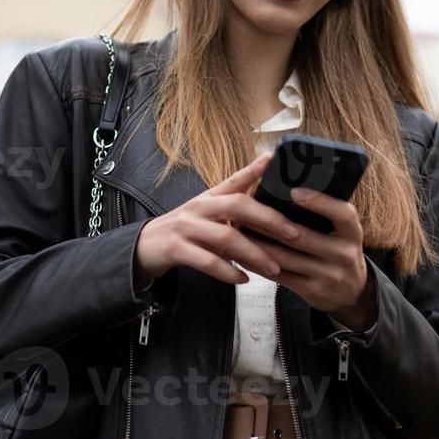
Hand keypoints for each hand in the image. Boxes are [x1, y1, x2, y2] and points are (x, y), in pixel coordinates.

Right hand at [133, 150, 305, 286]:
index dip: (254, 168)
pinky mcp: (176, 249)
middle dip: (268, 219)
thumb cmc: (185, 231)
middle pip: (237, 206)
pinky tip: (244, 279)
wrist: (146, 246)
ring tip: (274, 267)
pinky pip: (208, 261)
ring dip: (254, 254)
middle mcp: (199, 208)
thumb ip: (232, 212)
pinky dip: (229, 272)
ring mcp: (186, 227)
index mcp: (209, 197)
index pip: (234, 180)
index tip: (273, 159)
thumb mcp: (207, 215)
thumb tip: (268, 214)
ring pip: (226, 237)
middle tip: (293, 233)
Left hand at [244, 186, 375, 327]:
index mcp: (352, 232)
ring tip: (238, 229)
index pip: (342, 214)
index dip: (320, 202)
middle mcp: (344, 254)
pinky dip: (259, 264)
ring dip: (258, 243)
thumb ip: (326, 214)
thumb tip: (290, 189)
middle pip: (302, 237)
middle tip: (246, 209)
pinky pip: (279, 276)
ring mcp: (328, 275)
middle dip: (269, 224)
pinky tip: (243, 254)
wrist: (352, 291)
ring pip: (285, 257)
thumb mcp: (342, 232)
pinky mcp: (312, 291)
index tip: (294, 191)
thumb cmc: (339, 250)